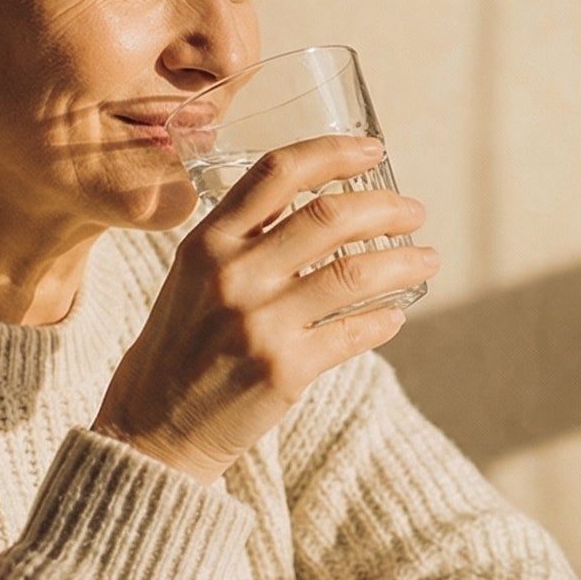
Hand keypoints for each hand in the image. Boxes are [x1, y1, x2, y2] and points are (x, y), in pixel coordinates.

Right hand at [94, 135, 435, 482]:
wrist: (152, 429)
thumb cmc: (177, 348)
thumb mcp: (191, 277)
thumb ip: (240, 241)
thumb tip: (316, 212)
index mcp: (208, 242)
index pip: (277, 172)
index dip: (333, 152)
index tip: (371, 150)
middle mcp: (234, 274)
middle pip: (330, 216)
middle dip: (386, 207)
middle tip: (413, 211)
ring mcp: (261, 322)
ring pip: (356, 273)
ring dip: (404, 261)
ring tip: (427, 259)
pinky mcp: (285, 369)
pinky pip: (355, 331)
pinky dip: (384, 319)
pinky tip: (395, 314)